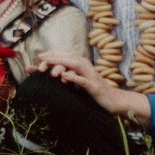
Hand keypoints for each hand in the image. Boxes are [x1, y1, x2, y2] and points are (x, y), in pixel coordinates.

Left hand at [37, 52, 154, 126]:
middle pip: (69, 57)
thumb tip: (51, 73)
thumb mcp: (79, 83)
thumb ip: (67, 77)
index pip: (66, 54)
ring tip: (49, 68)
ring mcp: (91, 75)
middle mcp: (86, 66)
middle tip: (40, 59)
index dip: (53, 53)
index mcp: (82, 64)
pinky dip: (73, 77)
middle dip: (54, 57)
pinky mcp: (94, 87)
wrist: (113, 101)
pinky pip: (83, 80)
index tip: (40, 56)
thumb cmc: (94, 92)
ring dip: (61, 65)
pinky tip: (63, 76)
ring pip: (75, 65)